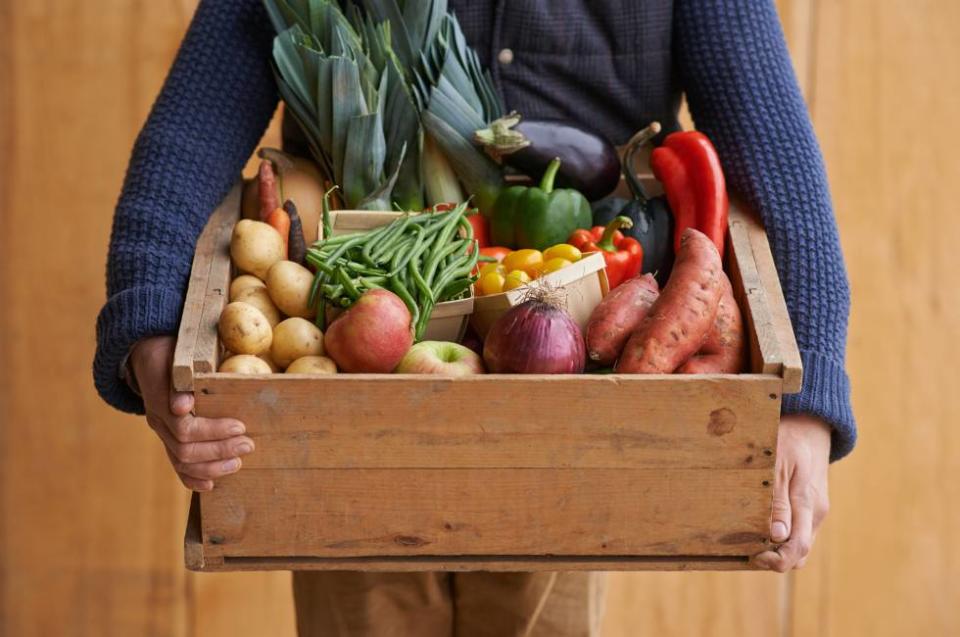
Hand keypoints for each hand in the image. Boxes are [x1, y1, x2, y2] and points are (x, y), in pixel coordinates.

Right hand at [131, 336, 253, 490]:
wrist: (148, 352)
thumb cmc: (172, 350)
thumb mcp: (178, 353)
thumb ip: (183, 376)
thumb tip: (184, 405)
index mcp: (160, 399)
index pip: (184, 428)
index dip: (213, 431)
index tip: (239, 425)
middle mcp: (158, 419)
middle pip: (185, 448)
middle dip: (220, 450)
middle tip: (248, 444)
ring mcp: (161, 431)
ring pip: (181, 460)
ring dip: (212, 466)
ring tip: (238, 463)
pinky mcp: (166, 438)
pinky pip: (176, 465)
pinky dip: (193, 478)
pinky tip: (212, 485)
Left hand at [753, 414, 830, 571]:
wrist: (809, 424)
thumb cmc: (788, 439)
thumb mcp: (778, 464)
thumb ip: (778, 500)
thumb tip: (777, 535)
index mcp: (808, 503)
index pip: (798, 547)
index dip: (777, 560)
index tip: (755, 556)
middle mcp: (815, 512)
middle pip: (799, 553)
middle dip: (776, 558)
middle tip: (748, 550)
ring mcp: (815, 510)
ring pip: (799, 543)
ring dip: (778, 548)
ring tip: (750, 538)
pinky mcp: (810, 505)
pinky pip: (799, 530)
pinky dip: (783, 535)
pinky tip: (761, 525)